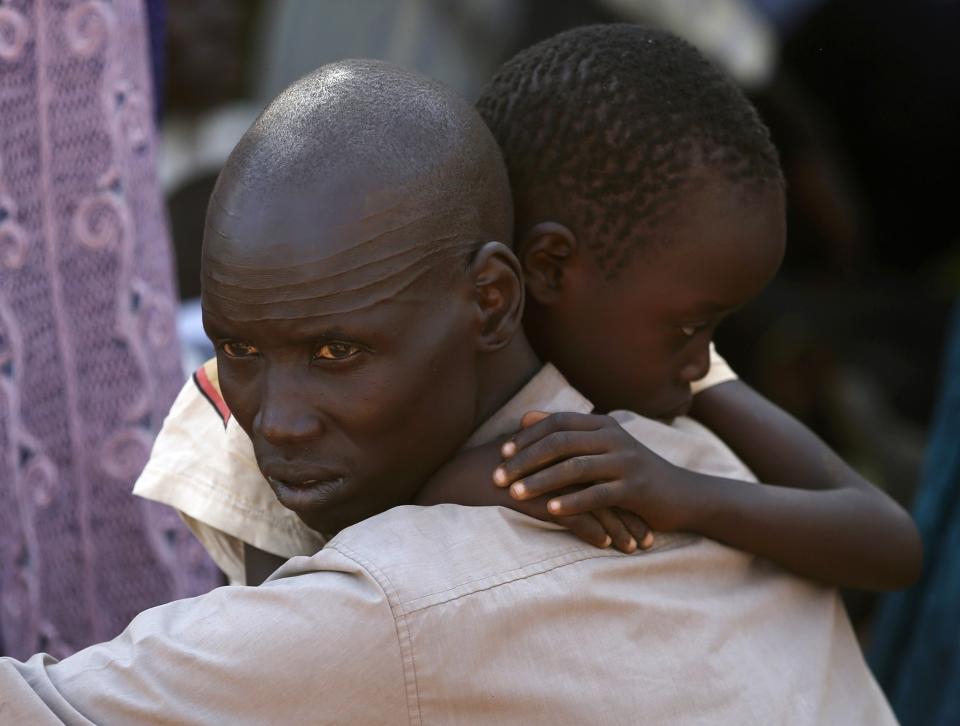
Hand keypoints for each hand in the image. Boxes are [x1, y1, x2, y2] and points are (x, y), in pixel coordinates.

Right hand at [416, 436, 649, 552]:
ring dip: (618, 528)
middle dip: (630, 515)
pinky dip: (592, 532)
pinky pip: (571, 518)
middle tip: (650, 536)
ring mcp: (548, 481)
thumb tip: (568, 472)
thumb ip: (546, 464)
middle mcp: (558, 463)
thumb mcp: (522, 463)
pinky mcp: (536, 499)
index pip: (601, 473)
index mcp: (558, 452)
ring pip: (594, 506)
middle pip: (606, 489)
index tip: (642, 513)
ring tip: (636, 547)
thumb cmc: (486, 473)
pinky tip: (607, 545)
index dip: (622, 495)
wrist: (455, 480)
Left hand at [494, 411, 697, 536]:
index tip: (501, 453)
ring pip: (575, 467)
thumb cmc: (633, 473)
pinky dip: (573, 502)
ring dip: (541, 481)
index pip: (558, 422)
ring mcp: (626, 462)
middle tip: (497, 477)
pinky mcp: (636, 488)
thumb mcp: (601, 448)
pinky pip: (598, 494)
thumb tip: (524, 417)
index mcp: (604, 425)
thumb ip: (566, 432)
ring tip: (515, 495)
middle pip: (561, 442)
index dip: (527, 436)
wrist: (683, 495)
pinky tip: (551, 512)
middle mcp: (614, 438)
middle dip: (525, 460)